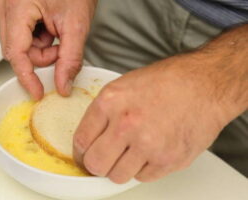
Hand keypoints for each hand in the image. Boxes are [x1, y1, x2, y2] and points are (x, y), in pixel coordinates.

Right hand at [0, 0, 96, 99]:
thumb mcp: (76, 24)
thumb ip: (70, 58)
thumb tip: (62, 85)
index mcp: (17, 8)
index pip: (16, 54)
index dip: (27, 78)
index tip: (38, 92)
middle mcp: (5, 8)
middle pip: (18, 52)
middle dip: (42, 57)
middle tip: (62, 48)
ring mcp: (7, 8)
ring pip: (21, 46)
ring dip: (42, 48)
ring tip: (58, 32)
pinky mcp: (13, 10)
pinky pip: (23, 36)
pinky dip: (40, 39)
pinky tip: (51, 28)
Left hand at [73, 55, 230, 182]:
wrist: (205, 84)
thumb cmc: (168, 81)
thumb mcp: (124, 85)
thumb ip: (104, 113)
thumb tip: (91, 137)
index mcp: (111, 102)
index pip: (81, 141)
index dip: (81, 152)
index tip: (84, 155)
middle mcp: (127, 125)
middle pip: (96, 164)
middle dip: (97, 165)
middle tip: (104, 159)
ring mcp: (148, 145)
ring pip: (117, 176)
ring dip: (121, 168)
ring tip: (131, 153)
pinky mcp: (167, 160)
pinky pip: (143, 177)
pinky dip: (143, 168)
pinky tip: (150, 151)